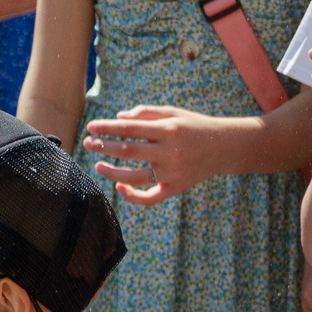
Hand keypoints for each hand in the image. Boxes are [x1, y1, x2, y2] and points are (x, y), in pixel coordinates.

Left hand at [83, 106, 227, 204]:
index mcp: (168, 130)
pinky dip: (133, 196)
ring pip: (136, 177)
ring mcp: (173, 173)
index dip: (108, 128)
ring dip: (112, 173)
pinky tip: (119, 188)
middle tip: (87, 143)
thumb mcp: (173, 113)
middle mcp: (170, 152)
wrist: (224, 147)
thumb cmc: (193, 126)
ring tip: (97, 165)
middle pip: (129, 151)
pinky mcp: (175, 188)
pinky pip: (150, 198)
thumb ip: (146, 113)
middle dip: (104, 147)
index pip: (130, 129)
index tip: (91, 127)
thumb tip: (118, 118)